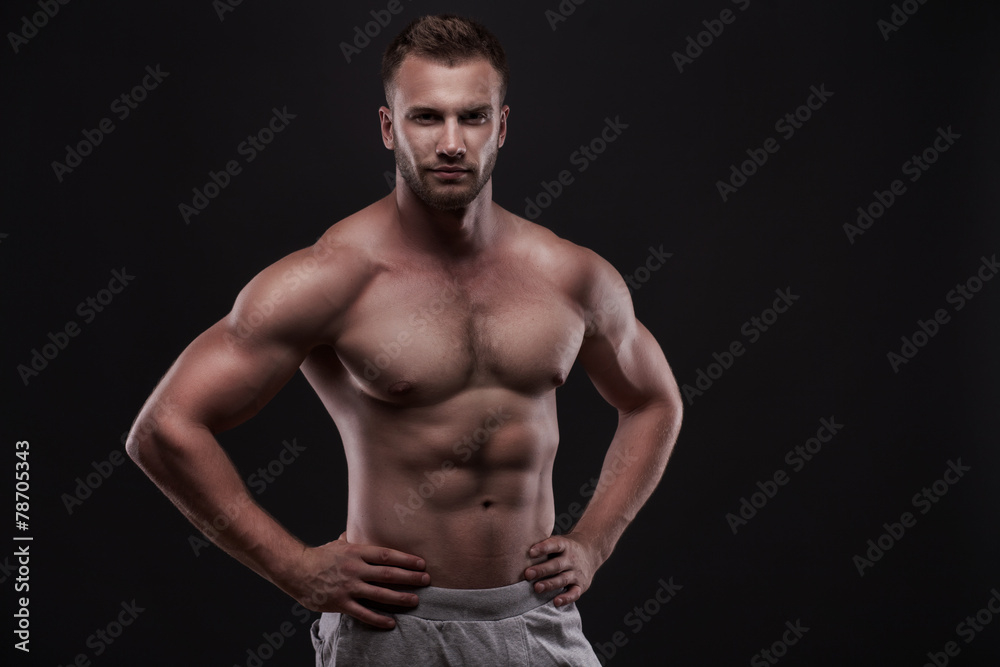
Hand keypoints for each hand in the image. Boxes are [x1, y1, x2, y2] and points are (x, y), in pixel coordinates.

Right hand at [288, 532, 429, 628]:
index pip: (386, 555)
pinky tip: (391, 622)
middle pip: (388, 574)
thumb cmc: (319, 556)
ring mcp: (348, 587)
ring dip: (400, 598)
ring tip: (415, 600)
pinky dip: (378, 619)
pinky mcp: (340, 603)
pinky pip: (363, 613)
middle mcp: (355, 569)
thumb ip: (354, 539)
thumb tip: (360, 529)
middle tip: (426, 580)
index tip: (421, 563)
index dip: (406, 559)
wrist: (295, 570)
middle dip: (410, 577)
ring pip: (379, 594)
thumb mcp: (338, 543)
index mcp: (356, 552)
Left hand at [523, 533, 601, 606]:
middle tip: (527, 574)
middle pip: (557, 564)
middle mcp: (571, 559)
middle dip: (542, 570)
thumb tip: (516, 548)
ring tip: (536, 588)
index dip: (543, 548)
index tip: (530, 552)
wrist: (592, 550)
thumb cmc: (565, 548)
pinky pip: (574, 593)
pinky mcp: (581, 585)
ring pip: (563, 579)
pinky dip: (566, 598)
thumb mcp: (558, 541)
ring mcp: (577, 572)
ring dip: (550, 584)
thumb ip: (543, 546)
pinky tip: (555, 601)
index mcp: (565, 545)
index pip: (554, 545)